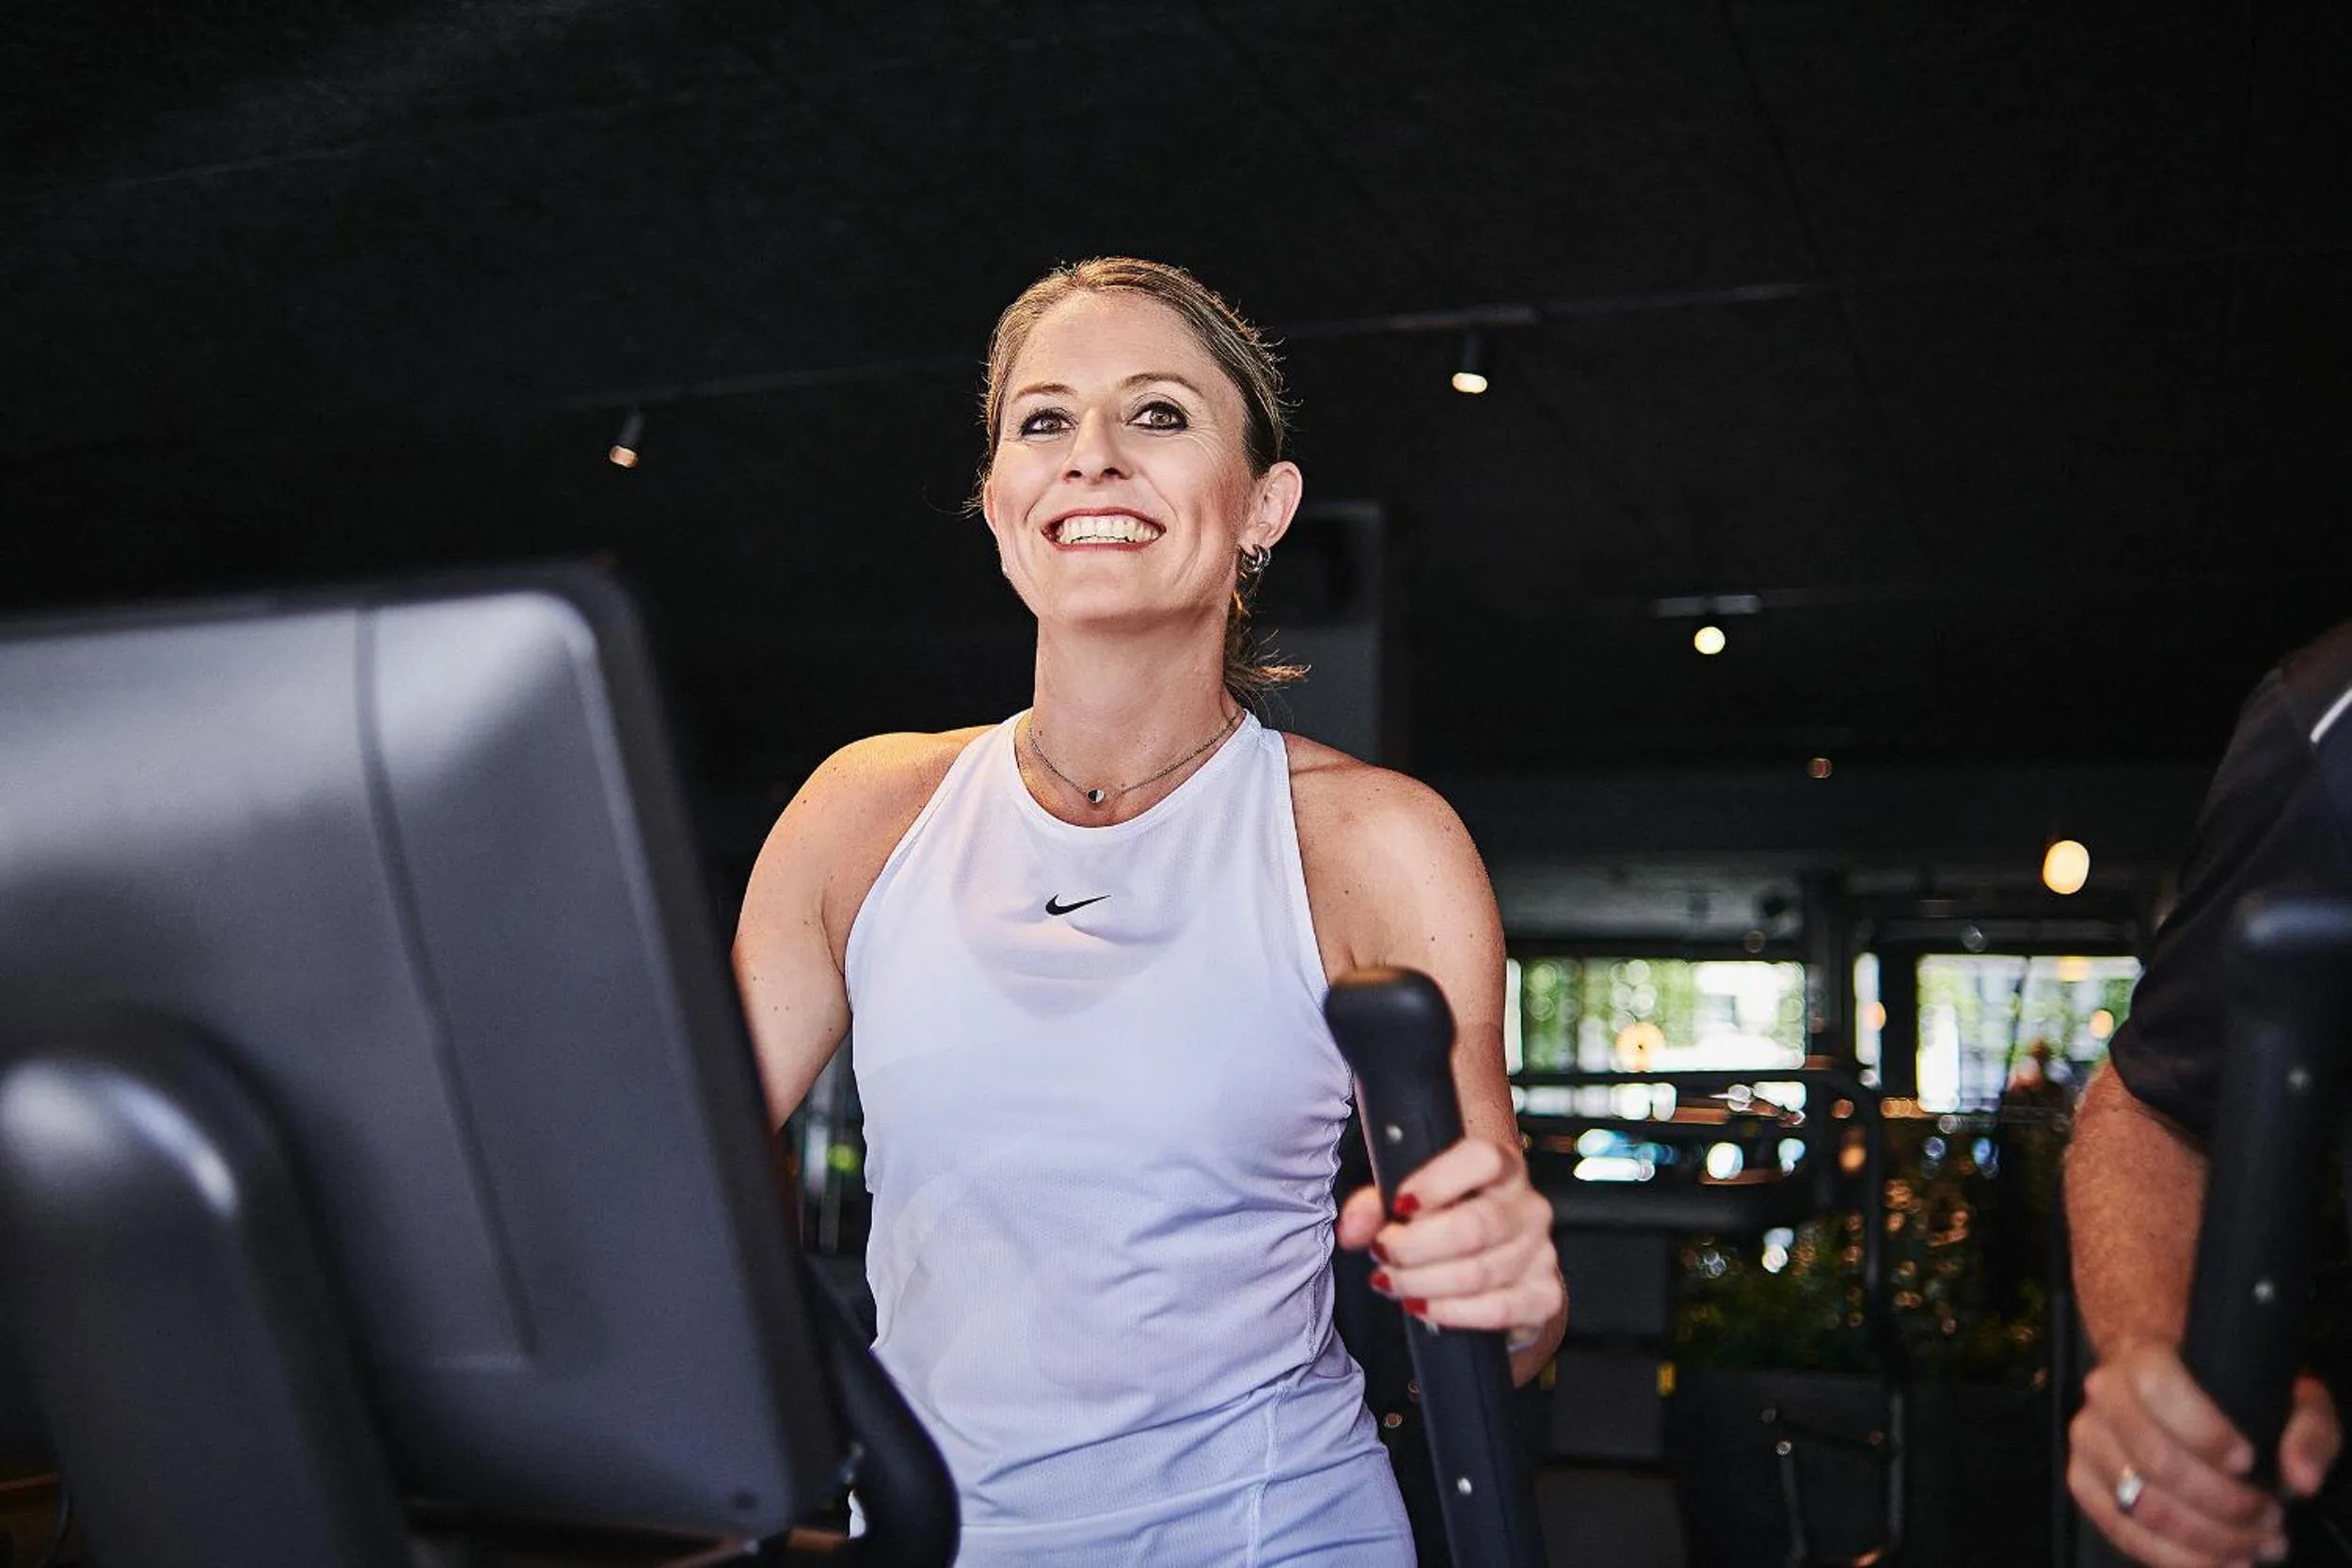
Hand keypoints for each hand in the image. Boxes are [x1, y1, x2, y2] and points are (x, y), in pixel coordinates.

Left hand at [1336, 1135, 1563, 1352]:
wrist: (1493, 1272)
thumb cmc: (1447, 1224)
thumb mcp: (1406, 1204)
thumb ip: (1373, 1207)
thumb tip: (1351, 1229)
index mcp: (1500, 1168)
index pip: (1482, 1159)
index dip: (1438, 1181)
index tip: (1400, 1204)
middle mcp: (1528, 1206)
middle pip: (1474, 1226)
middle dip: (1415, 1247)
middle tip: (1383, 1253)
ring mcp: (1541, 1252)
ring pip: (1479, 1273)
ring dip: (1423, 1282)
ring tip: (1392, 1281)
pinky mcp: (1543, 1296)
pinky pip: (1497, 1310)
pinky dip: (1451, 1313)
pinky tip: (1422, 1308)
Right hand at [2068, 1338, 2339, 1565]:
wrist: (2179, 1396)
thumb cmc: (2237, 1397)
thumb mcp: (2290, 1398)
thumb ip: (2308, 1431)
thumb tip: (2302, 1479)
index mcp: (2144, 1357)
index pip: (2156, 1387)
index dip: (2201, 1430)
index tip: (2248, 1461)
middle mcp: (2103, 1393)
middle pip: (2152, 1458)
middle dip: (2220, 1502)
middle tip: (2269, 1518)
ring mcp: (2087, 1439)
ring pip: (2138, 1503)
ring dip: (2204, 1538)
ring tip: (2254, 1545)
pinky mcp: (2082, 1481)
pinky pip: (2120, 1531)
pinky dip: (2173, 1557)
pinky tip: (2217, 1560)